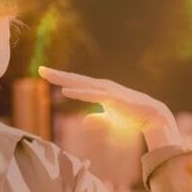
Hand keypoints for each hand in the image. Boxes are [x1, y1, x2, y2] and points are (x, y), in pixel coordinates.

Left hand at [39, 66, 183, 149]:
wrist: (151, 116)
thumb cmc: (131, 117)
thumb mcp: (110, 119)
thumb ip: (97, 119)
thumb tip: (84, 121)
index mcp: (100, 90)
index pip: (77, 83)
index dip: (62, 79)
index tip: (46, 74)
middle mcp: (102, 87)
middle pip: (76, 79)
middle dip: (58, 75)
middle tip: (40, 69)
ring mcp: (107, 91)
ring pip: (81, 84)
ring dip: (64, 79)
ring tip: (48, 76)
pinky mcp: (112, 98)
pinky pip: (91, 95)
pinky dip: (78, 92)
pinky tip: (65, 90)